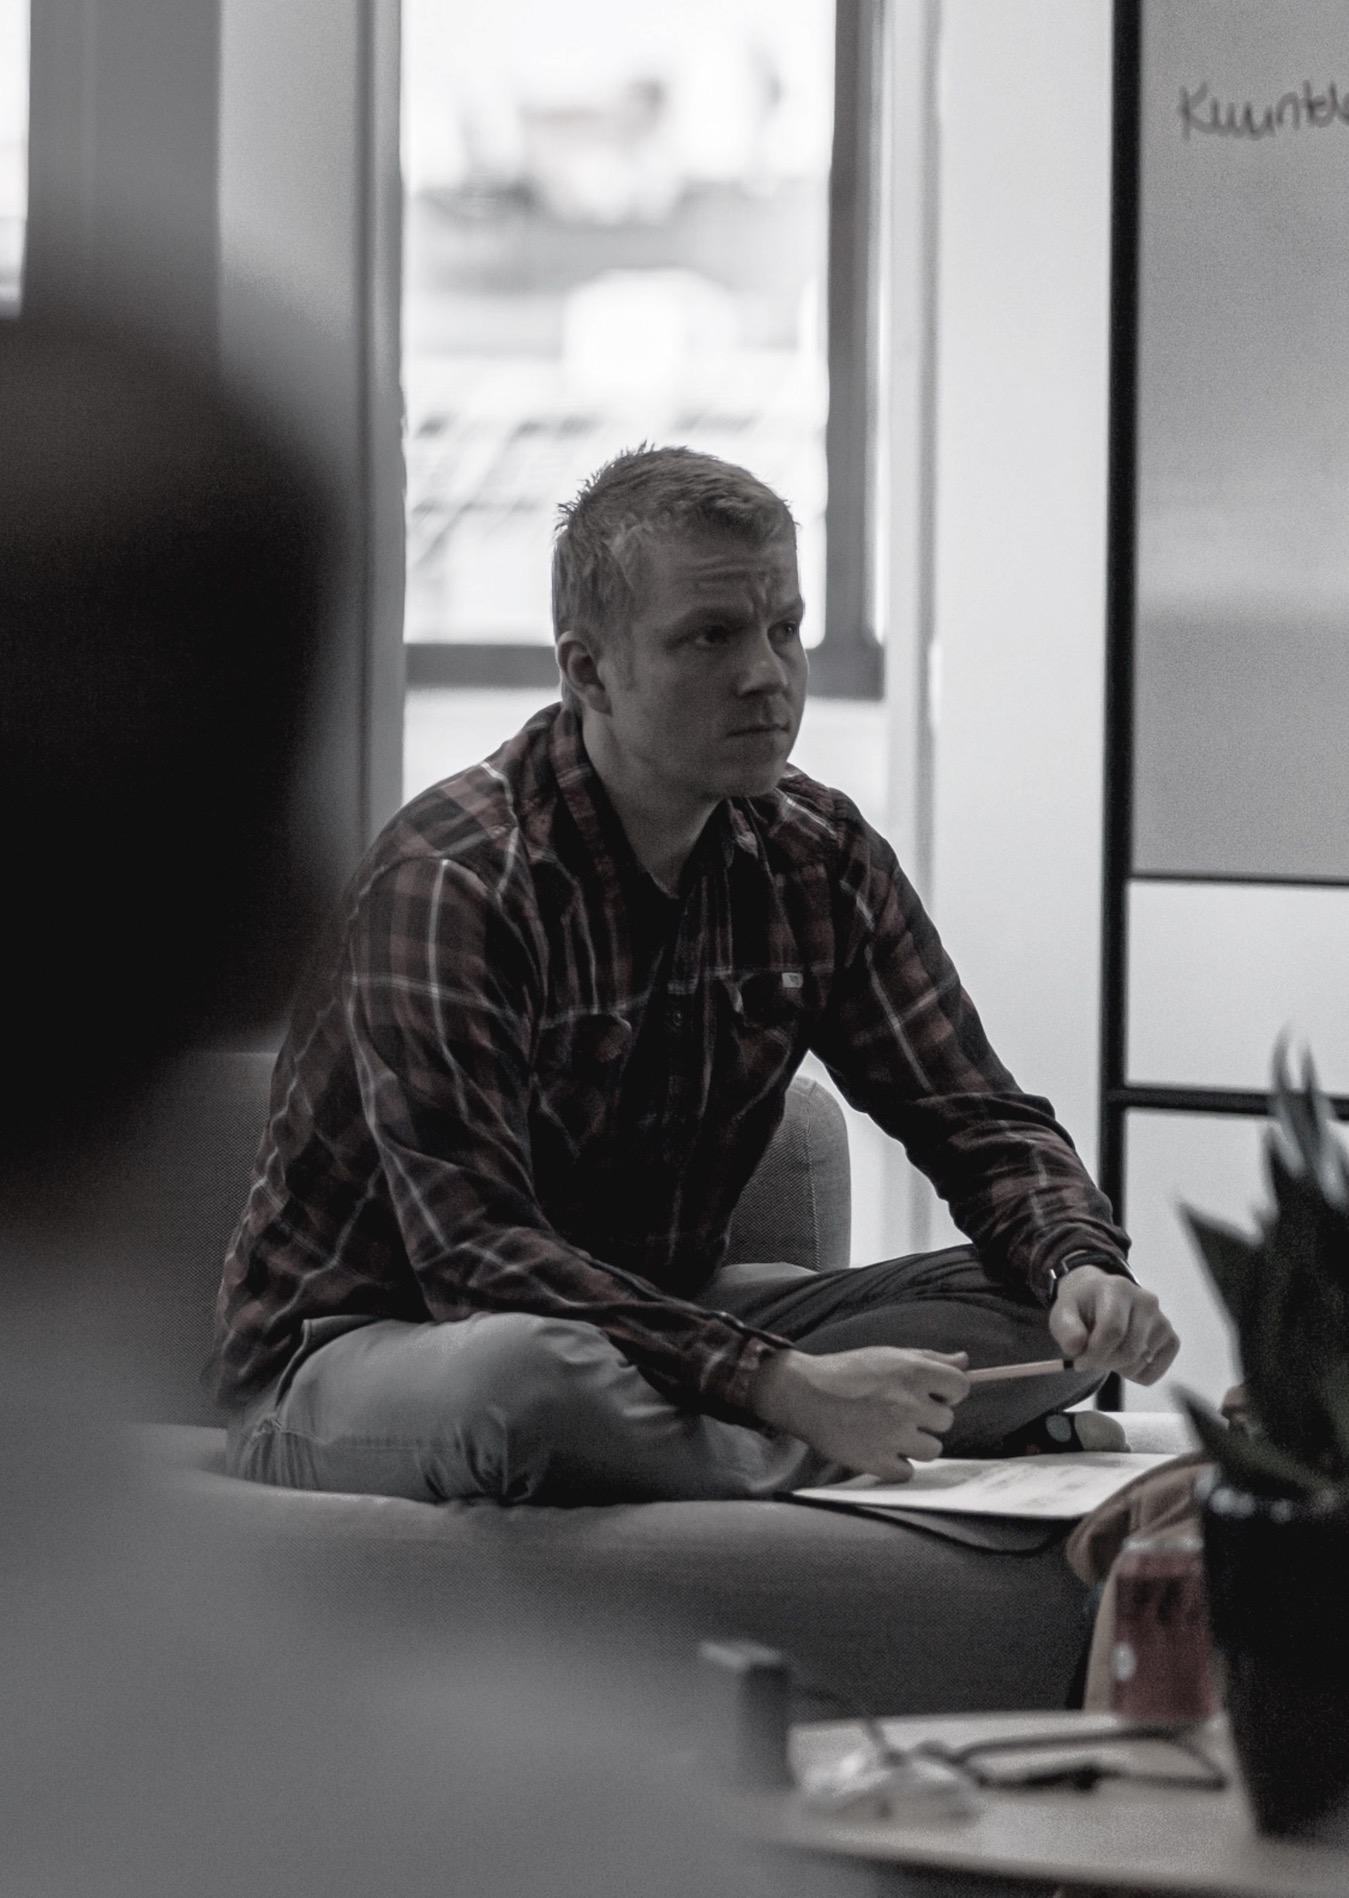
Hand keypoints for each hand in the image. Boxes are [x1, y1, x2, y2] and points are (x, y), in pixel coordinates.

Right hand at [748, 1345, 969, 1480]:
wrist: (805, 1393)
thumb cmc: (849, 1371)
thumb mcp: (889, 1355)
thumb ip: (930, 1359)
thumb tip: (965, 1361)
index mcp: (912, 1372)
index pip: (960, 1387)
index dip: (948, 1391)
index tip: (932, 1394)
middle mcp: (907, 1403)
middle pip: (946, 1421)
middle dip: (927, 1417)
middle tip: (899, 1410)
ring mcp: (893, 1435)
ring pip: (932, 1449)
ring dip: (914, 1443)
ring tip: (888, 1430)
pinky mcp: (877, 1461)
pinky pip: (907, 1471)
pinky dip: (895, 1463)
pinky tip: (878, 1447)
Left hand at [1048, 1265, 1178, 1384]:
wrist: (1099, 1300)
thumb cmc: (1081, 1309)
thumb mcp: (1063, 1313)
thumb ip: (1066, 1328)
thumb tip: (1076, 1347)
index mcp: (1118, 1288)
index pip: (1113, 1330)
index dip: (1094, 1353)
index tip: (1079, 1361)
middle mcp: (1147, 1301)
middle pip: (1129, 1350)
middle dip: (1104, 1363)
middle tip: (1090, 1360)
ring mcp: (1163, 1320)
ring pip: (1140, 1363)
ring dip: (1117, 1368)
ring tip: (1106, 1352)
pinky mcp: (1171, 1339)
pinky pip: (1153, 1373)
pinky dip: (1134, 1375)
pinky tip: (1122, 1359)